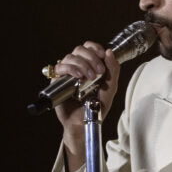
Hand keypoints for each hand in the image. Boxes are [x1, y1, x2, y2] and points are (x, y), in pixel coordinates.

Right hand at [52, 42, 120, 169]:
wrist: (83, 123)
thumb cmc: (95, 108)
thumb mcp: (110, 89)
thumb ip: (113, 71)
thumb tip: (109, 51)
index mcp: (90, 66)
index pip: (89, 47)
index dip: (94, 47)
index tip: (102, 54)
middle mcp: (78, 67)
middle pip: (79, 49)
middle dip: (91, 57)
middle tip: (98, 71)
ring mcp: (67, 74)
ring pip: (70, 56)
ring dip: (82, 64)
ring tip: (89, 77)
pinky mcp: (57, 81)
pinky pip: (60, 68)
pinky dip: (70, 69)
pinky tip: (78, 76)